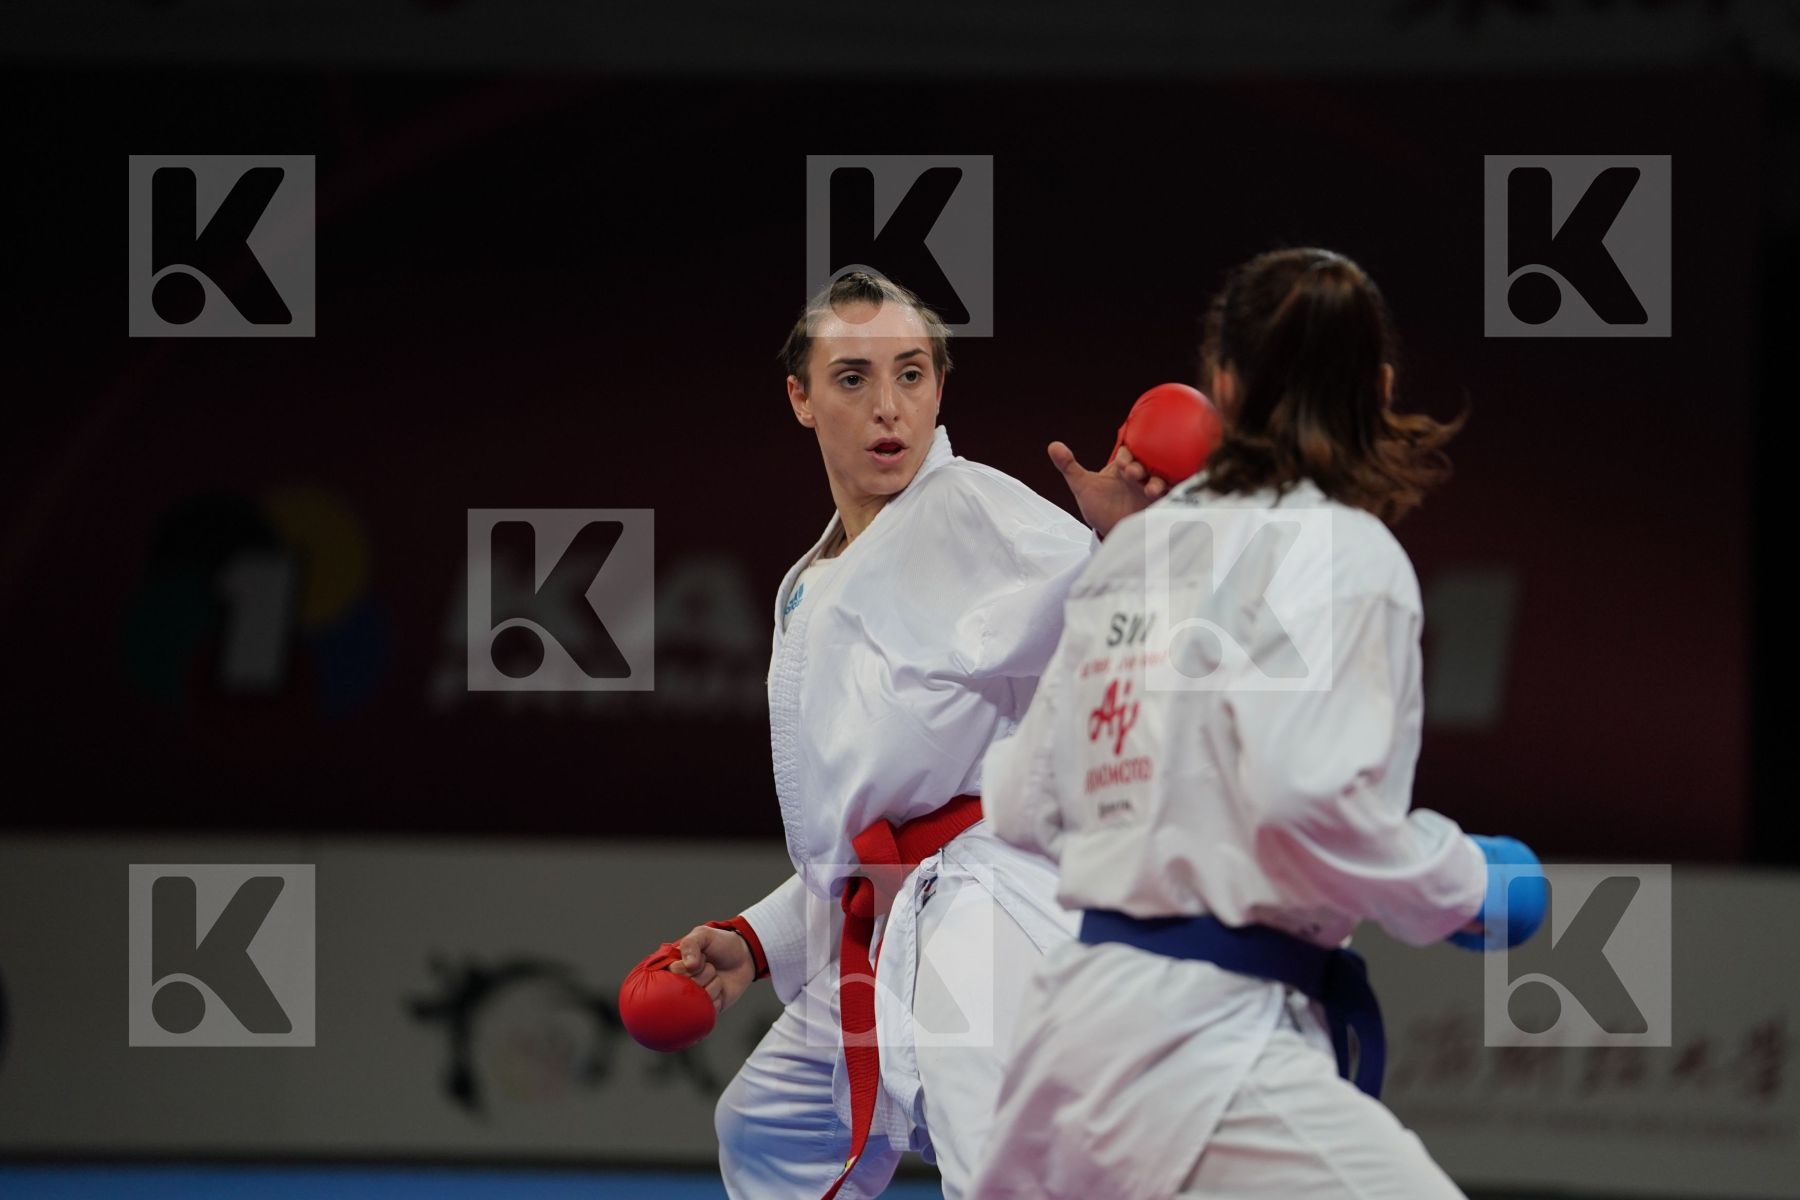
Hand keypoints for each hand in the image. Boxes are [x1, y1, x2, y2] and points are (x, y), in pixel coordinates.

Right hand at [667, 924, 756, 1013]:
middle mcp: (681, 984)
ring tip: (716, 975)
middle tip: (711, 965)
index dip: (690, 966)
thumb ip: (690, 943)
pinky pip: (708, 1009)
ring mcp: (694, 997)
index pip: (672, 973)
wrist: (744, 956)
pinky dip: (717, 997)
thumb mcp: (704, 935)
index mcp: (675, 966)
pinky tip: (721, 989)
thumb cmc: (721, 943)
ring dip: (713, 984)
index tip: (702, 956)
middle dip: (704, 973)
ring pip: (698, 999)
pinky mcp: (706, 1008)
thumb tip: (689, 965)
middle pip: (685, 987)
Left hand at [1048, 441, 1166, 539]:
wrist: (1112, 532)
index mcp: (1124, 465)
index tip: (1120, 464)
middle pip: (1148, 462)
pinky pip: (1172, 496)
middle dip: (1141, 467)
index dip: (1125, 456)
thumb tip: (1052, 445)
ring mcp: (1153, 488)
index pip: (1129, 452)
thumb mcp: (1083, 486)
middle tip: (1132, 474)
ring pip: (1162, 478)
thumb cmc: (1100, 506)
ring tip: (1151, 489)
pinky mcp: (1162, 504)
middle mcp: (1141, 474)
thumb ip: (1069, 466)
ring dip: (1158, 481)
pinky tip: (1166, 498)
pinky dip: (1172, 494)